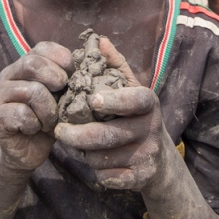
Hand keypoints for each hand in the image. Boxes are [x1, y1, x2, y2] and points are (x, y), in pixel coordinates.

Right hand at [0, 41, 73, 171]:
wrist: (30, 150)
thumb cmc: (50, 118)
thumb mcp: (65, 96)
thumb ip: (73, 76)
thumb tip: (97, 52)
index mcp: (25, 64)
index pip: (43, 47)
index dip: (62, 60)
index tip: (72, 77)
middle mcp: (9, 74)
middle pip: (32, 63)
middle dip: (56, 79)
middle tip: (63, 97)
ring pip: (31, 90)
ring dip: (49, 110)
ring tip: (50, 121)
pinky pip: (21, 114)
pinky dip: (35, 124)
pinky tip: (35, 129)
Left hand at [55, 37, 168, 190]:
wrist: (159, 160)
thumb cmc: (135, 116)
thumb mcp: (130, 88)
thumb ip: (114, 65)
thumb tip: (98, 40)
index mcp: (148, 102)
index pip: (133, 100)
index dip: (113, 100)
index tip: (91, 100)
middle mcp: (152, 128)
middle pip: (108, 135)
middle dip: (78, 135)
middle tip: (59, 130)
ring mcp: (148, 154)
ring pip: (102, 157)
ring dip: (84, 153)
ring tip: (78, 145)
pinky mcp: (141, 177)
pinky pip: (108, 177)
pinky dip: (97, 172)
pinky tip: (96, 163)